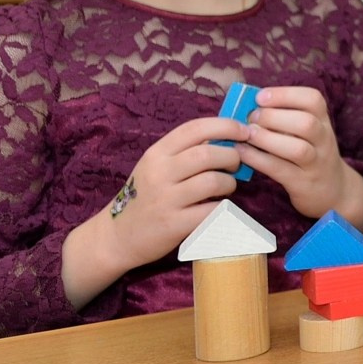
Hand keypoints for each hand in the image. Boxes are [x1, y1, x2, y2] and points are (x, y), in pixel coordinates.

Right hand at [63, 116, 248, 306]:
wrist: (117, 237)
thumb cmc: (145, 197)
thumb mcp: (157, 167)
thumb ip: (185, 152)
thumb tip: (228, 137)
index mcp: (157, 153)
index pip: (195, 129)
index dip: (226, 126)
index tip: (245, 131)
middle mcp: (159, 173)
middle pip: (208, 154)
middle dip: (232, 157)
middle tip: (235, 165)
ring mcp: (166, 199)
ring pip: (214, 181)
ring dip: (229, 183)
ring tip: (226, 187)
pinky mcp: (174, 224)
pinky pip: (212, 210)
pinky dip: (222, 207)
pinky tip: (217, 207)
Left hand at [236, 86, 362, 225]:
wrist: (333, 190)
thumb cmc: (311, 154)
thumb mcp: (309, 132)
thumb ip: (286, 117)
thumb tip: (248, 104)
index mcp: (324, 122)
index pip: (313, 99)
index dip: (285, 94)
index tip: (260, 97)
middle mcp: (324, 141)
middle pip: (306, 123)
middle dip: (273, 116)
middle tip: (251, 117)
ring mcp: (316, 164)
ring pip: (297, 149)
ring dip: (267, 138)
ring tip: (247, 134)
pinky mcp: (303, 184)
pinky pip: (280, 170)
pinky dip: (258, 159)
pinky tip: (242, 152)